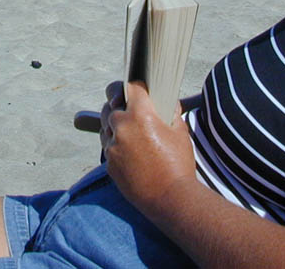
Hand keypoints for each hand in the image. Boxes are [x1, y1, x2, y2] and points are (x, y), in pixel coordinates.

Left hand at [101, 81, 196, 216]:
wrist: (171, 198)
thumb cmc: (179, 164)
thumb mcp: (179, 131)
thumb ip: (170, 111)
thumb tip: (168, 101)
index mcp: (140, 114)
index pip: (131, 87)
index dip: (136, 86)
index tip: (138, 88)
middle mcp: (122, 127)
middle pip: (111, 105)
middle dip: (119, 104)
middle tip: (129, 107)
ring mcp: (113, 146)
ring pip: (105, 125)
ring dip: (114, 124)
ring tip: (129, 129)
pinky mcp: (109, 163)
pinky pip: (107, 146)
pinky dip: (114, 144)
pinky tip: (128, 149)